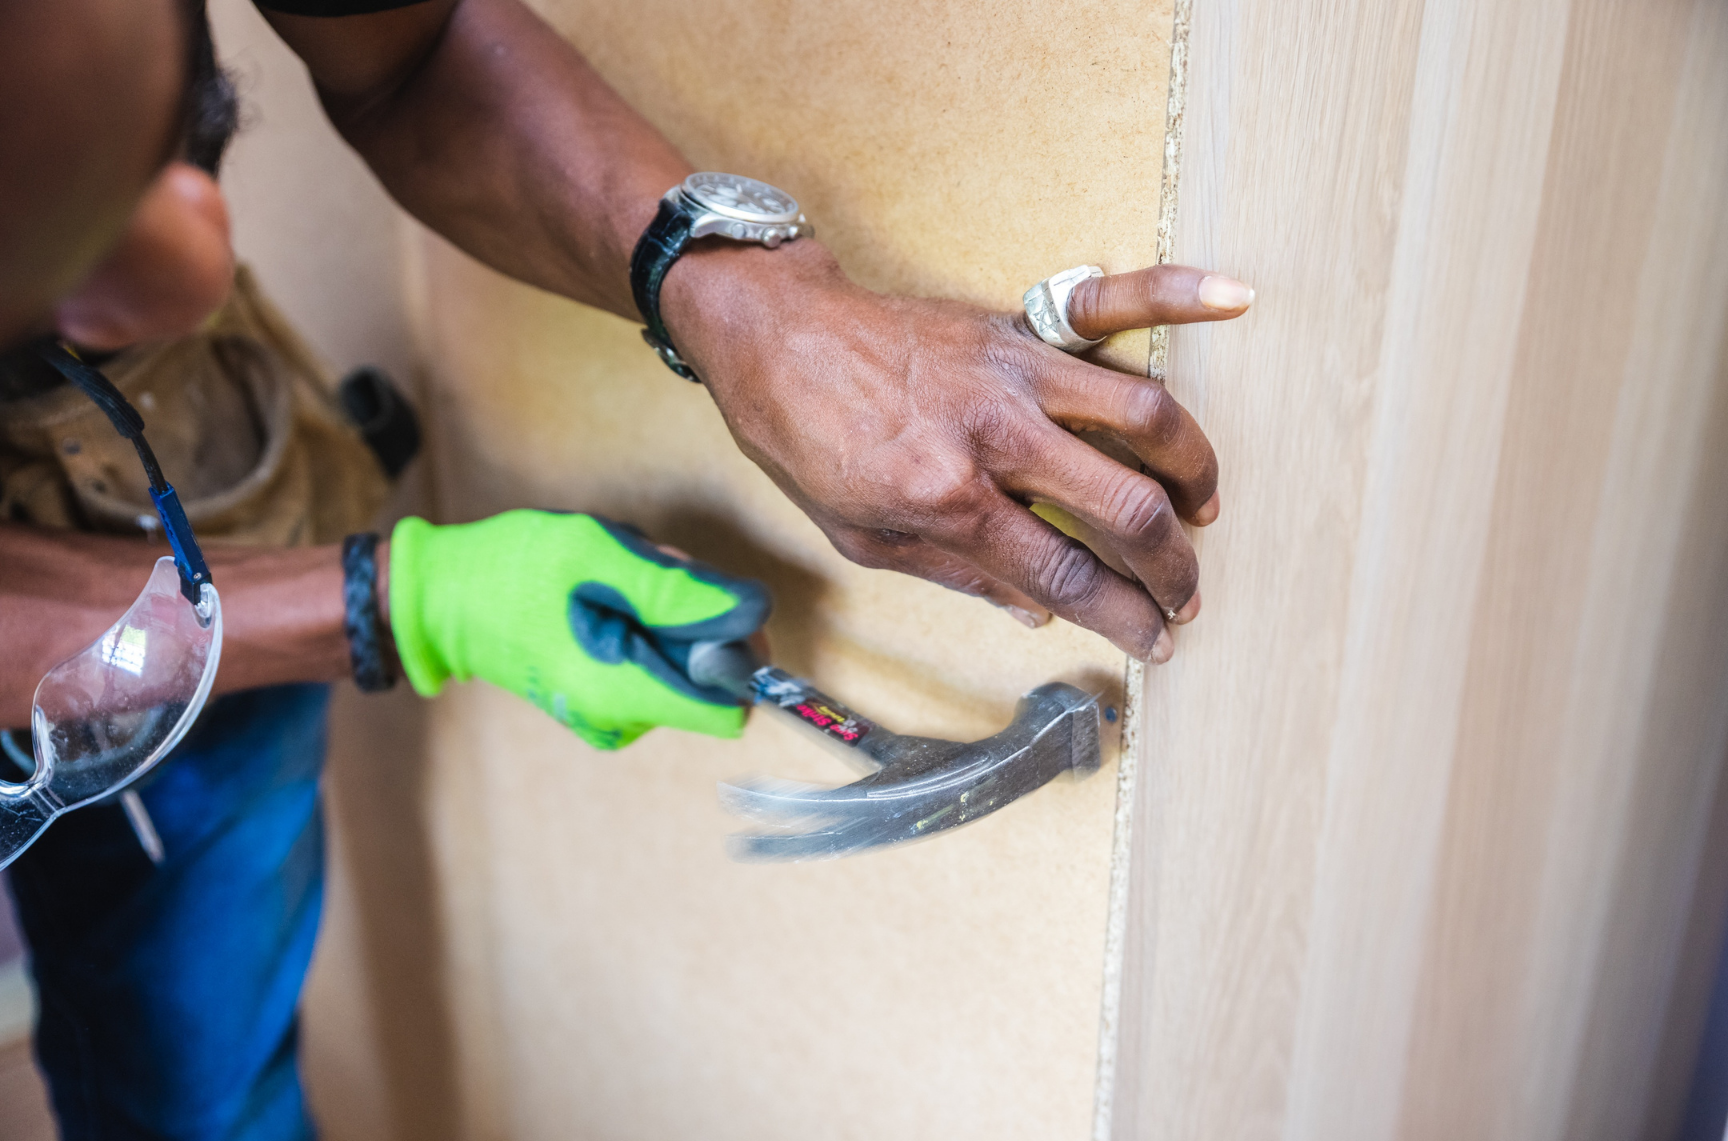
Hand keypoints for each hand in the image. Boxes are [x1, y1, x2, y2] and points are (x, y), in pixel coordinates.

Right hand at [387, 510, 769, 748]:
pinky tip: (603, 599)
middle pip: (709, 678)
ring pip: (683, 664)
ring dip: (666, 614)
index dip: (736, 652)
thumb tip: (756, 612)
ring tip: (611, 582)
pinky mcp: (602, 701)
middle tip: (643, 574)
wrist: (441, 598)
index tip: (706, 604)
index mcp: (623, 692)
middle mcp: (622, 718)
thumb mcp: (601, 556)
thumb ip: (681, 590)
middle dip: (694, 619)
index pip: (731, 707)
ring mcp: (610, 715)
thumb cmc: (511, 571)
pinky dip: (643, 625)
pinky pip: (653, 664)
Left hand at [662, 242, 1252, 662]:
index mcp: (948, 500)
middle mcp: (995, 435)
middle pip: (1124, 509)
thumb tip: (1040, 614)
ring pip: (1144, 415)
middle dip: (1173, 566)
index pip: (1066, 577)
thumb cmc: (808, 441)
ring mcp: (1015, 373)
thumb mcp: (864, 538)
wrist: (774, 337)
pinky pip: (1112, 302)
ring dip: (1193, 469)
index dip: (1124, 619)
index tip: (1154, 642)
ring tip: (1202, 508)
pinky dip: (1179, 293)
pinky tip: (1234, 296)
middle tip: (1186, 595)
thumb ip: (960, 575)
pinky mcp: (1019, 327)